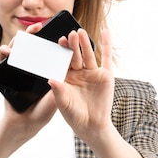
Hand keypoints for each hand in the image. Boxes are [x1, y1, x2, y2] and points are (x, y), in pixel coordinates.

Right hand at [0, 22, 56, 140]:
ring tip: (20, 39)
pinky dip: (2, 54)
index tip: (57, 32)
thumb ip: (61, 83)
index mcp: (47, 70)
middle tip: (38, 27)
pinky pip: (3, 60)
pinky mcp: (7, 73)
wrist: (24, 124)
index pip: (51, 50)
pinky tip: (5, 52)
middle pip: (34, 45)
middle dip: (34, 34)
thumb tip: (65, 63)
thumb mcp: (57, 96)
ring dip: (18, 41)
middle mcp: (34, 66)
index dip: (54, 39)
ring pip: (19, 49)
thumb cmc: (43, 112)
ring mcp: (20, 68)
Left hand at [49, 28, 114, 142]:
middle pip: (75, 55)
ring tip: (80, 32)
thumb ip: (58, 92)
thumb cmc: (74, 116)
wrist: (92, 125)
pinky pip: (106, 57)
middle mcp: (78, 72)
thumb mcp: (64, 104)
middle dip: (72, 46)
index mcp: (66, 77)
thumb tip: (51, 80)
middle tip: (69, 35)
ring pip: (88, 54)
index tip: (58, 42)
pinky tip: (104, 32)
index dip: (61, 52)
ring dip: (85, 43)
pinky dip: (106, 44)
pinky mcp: (105, 75)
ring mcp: (92, 72)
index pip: (62, 61)